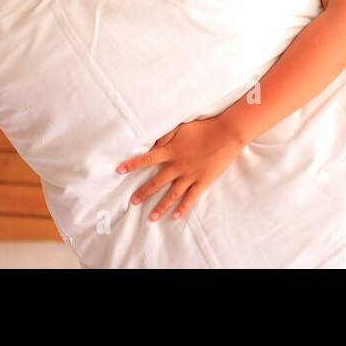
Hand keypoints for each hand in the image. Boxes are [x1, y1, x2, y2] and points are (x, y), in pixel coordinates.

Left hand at [116, 116, 244, 222]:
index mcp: (171, 151)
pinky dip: (182, 208)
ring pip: (171, 194)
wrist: (226, 134)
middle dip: (143, 192)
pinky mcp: (202, 181)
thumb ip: (166, 136)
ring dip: (160, 207)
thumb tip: (152, 144)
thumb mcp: (182, 127)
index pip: (147, 159)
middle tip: (132, 202)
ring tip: (150, 218)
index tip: (119, 170)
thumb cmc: (204, 127)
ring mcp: (190, 175)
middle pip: (156, 181)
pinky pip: (190, 198)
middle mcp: (177, 166)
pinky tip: (175, 216)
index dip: (132, 164)